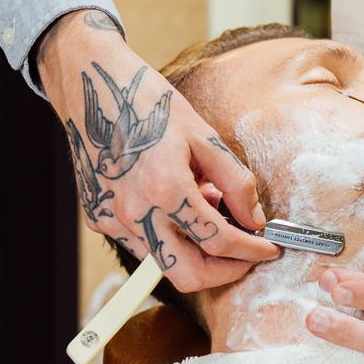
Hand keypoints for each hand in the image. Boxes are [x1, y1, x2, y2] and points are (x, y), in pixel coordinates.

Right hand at [37, 9, 278, 289]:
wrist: (94, 88)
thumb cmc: (151, 105)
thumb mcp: (205, 137)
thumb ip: (235, 183)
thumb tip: (255, 221)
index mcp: (166, 188)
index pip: (219, 242)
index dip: (251, 251)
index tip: (269, 248)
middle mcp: (134, 212)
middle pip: (187, 275)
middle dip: (224, 271)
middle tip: (248, 255)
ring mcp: (112, 219)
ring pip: (163, 264)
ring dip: (197, 253)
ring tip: (214, 216)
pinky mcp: (99, 218)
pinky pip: (142, 245)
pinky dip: (170, 238)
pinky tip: (183, 207)